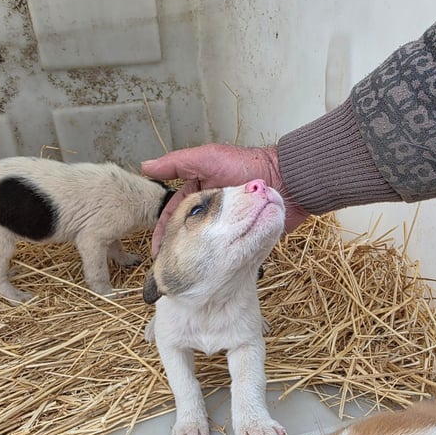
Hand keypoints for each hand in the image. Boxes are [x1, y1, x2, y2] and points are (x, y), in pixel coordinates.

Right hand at [141, 143, 309, 256]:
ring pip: (207, 243)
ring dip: (196, 257)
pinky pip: (229, 249)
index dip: (163, 230)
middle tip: (168, 268)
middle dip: (177, 248)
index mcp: (202, 190)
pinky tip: (209, 272)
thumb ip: (178, 162)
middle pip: (189, 231)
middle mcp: (214, 208)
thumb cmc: (249, 165)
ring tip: (184, 276)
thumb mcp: (209, 158)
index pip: (175, 212)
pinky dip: (219, 259)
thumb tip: (146, 166)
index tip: (157, 250)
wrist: (289, 180)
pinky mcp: (246, 236)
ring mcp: (230, 223)